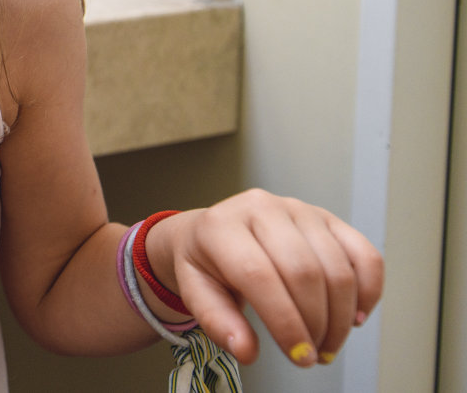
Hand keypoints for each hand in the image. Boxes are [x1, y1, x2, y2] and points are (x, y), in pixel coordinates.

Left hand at [147, 190, 383, 367]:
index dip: (284, 322)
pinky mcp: (328, 219)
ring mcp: (299, 210)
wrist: (212, 232)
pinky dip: (369, 291)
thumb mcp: (196, 293)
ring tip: (328, 343)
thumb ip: (218, 323)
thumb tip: (246, 351)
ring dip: (341, 317)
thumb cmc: (206, 264)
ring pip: (337, 268)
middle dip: (315, 324)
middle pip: (303, 272)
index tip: (299, 357)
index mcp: (221, 226)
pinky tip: (354, 317)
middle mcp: (262, 208)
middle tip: (313, 356)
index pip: (259, 275)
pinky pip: (364, 255)